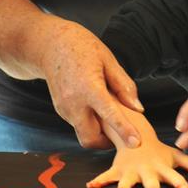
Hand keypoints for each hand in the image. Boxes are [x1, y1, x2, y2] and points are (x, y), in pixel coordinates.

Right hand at [40, 18, 143, 149]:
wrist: (50, 45)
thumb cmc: (82, 47)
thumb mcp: (108, 59)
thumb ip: (123, 85)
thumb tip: (138, 108)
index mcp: (88, 87)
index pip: (108, 114)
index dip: (124, 130)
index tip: (135, 143)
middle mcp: (73, 102)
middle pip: (91, 138)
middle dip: (107, 142)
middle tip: (122, 134)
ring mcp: (64, 108)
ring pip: (83, 134)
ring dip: (98, 133)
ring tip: (110, 115)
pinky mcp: (60, 110)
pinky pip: (78, 124)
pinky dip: (90, 123)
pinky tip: (97, 109)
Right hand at [86, 130, 187, 187]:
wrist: (135, 134)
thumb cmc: (157, 151)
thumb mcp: (174, 156)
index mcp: (162, 169)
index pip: (174, 177)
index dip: (180, 184)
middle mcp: (146, 171)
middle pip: (151, 182)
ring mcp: (131, 171)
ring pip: (127, 182)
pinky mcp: (117, 170)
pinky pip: (106, 177)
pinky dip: (99, 181)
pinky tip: (91, 187)